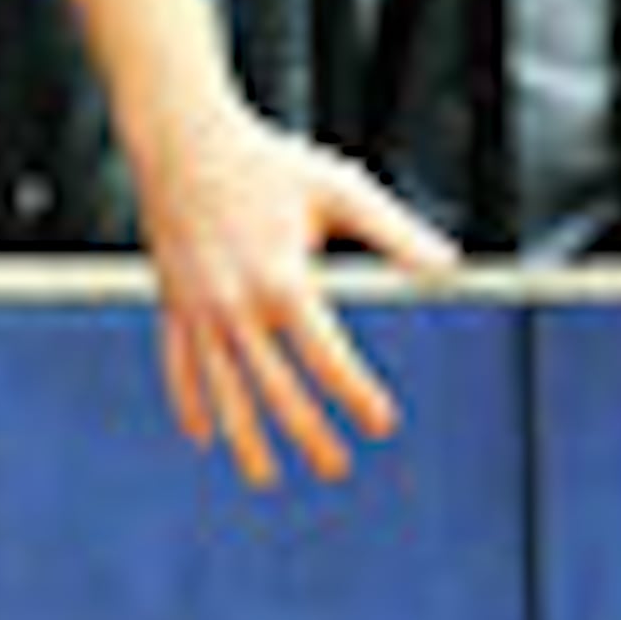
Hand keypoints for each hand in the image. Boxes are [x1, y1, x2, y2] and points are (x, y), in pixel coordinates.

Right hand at [132, 103, 453, 491]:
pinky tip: (203, 437)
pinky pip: (178, 367)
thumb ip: (395, 232)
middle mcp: (236, 307)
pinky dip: (189, 404)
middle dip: (308, 435)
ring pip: (222, 392)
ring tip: (266, 479)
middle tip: (336, 468)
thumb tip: (449, 268)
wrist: (183, 140)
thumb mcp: (341, 188)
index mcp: (283, 280)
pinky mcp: (172, 305)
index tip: (383, 424)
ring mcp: (198, 311)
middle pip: (275, 390)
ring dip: (244, 439)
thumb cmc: (270, 163)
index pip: (326, 358)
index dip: (356, 396)